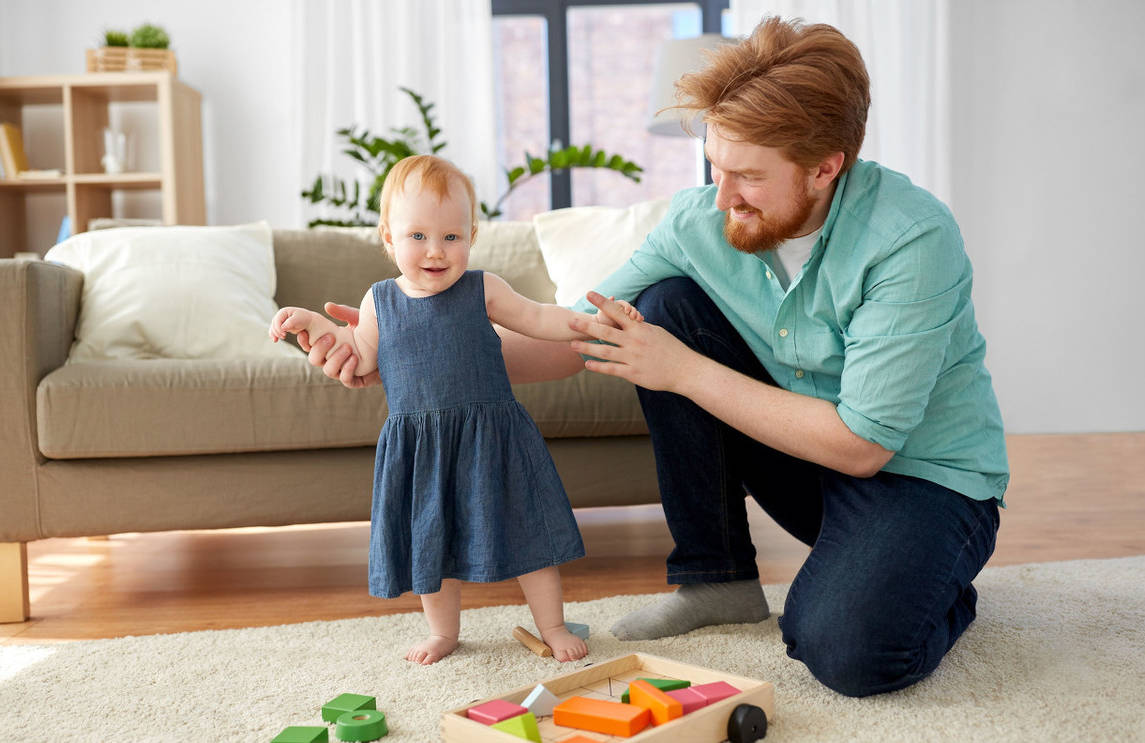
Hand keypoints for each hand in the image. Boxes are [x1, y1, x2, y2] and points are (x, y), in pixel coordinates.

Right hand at [268, 307, 308, 341]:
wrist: (310, 322)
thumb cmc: (305, 319)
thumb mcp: (298, 320)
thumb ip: (290, 323)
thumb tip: (282, 328)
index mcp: (284, 311)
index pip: (277, 320)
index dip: (278, 328)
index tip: (284, 335)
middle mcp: (281, 315)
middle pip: (274, 324)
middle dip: (276, 332)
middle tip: (284, 337)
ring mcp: (280, 321)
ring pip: (273, 328)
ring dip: (274, 334)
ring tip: (276, 340)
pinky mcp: (281, 326)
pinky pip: (275, 331)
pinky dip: (274, 335)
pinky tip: (275, 340)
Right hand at [299, 302, 380, 388]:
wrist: (396, 346)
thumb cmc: (376, 333)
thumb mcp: (359, 320)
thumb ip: (344, 313)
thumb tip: (327, 306)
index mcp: (331, 346)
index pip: (310, 346)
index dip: (304, 341)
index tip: (304, 332)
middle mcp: (335, 360)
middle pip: (314, 359)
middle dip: (319, 348)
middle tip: (331, 337)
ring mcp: (345, 371)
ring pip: (329, 371)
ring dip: (335, 359)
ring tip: (348, 348)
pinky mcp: (358, 381)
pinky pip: (346, 380)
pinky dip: (348, 370)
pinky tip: (355, 359)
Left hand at [568, 291, 698, 392]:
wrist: (684, 370)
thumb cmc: (670, 349)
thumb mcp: (655, 332)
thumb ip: (638, 327)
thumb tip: (628, 319)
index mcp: (639, 328)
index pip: (617, 311)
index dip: (602, 302)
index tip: (589, 293)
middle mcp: (634, 341)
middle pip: (606, 331)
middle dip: (587, 326)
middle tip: (571, 321)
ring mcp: (632, 358)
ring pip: (604, 351)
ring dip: (587, 348)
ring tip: (572, 345)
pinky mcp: (633, 373)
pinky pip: (612, 369)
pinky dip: (598, 367)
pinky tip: (587, 364)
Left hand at [593, 296, 642, 327]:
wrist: (602, 329)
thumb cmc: (602, 319)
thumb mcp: (602, 312)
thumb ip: (606, 305)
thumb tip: (612, 297)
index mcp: (618, 305)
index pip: (624, 304)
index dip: (627, 306)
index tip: (626, 311)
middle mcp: (624, 309)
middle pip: (631, 308)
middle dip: (634, 311)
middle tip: (633, 317)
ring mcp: (627, 316)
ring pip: (635, 314)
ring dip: (638, 315)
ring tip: (640, 320)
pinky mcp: (630, 322)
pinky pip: (636, 320)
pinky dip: (639, 320)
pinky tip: (642, 321)